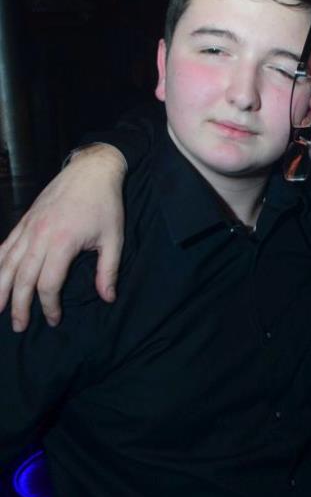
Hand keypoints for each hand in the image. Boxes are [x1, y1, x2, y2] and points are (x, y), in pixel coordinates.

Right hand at [0, 144, 126, 330]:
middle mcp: (40, 235)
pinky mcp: (24, 221)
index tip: (55, 320)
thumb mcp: (114, 239)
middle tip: (19, 326)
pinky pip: (5, 246)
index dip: (49, 306)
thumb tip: (108, 299)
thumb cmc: (105, 204)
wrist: (91, 170)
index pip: (48, 283)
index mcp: (62, 241)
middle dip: (19, 305)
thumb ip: (108, 271)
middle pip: (23, 277)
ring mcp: (28, 227)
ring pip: (7, 262)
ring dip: (0, 287)